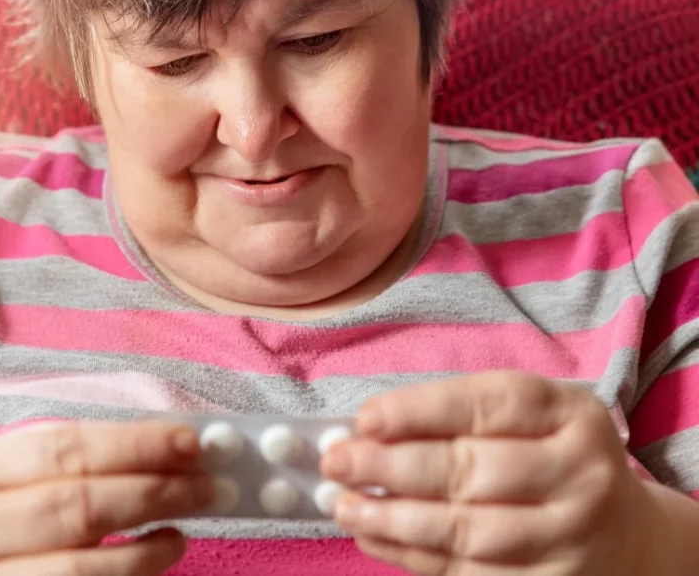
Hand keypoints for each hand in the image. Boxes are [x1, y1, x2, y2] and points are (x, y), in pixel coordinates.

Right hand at [0, 420, 214, 575]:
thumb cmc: (3, 513)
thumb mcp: (16, 472)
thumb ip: (84, 456)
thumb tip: (174, 448)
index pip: (65, 448)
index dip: (133, 444)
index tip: (190, 442)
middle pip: (79, 506)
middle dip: (154, 492)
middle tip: (209, 487)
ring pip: (82, 569)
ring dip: (147, 549)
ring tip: (183, 532)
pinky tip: (156, 563)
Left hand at [320, 371, 659, 574]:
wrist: (628, 536)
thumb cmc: (552, 457)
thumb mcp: (529, 417)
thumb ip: (457, 415)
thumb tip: (366, 429)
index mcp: (570, 415)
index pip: (486, 405)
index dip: (419, 412)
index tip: (364, 420)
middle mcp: (579, 474)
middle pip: (471, 470)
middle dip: (391, 466)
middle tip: (337, 462)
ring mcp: (568, 537)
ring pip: (465, 530)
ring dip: (392, 519)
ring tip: (344, 505)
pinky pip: (466, 573)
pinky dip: (410, 555)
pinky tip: (372, 537)